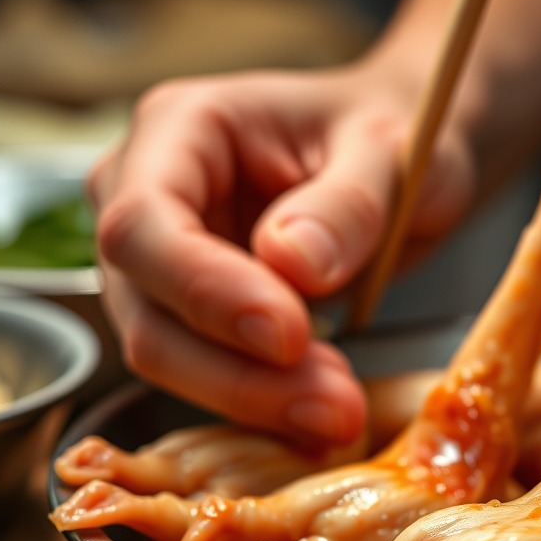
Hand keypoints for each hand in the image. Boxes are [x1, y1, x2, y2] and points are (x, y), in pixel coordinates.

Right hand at [88, 63, 475, 444]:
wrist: (395, 160)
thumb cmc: (390, 130)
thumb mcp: (389, 152)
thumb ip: (347, 202)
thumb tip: (291, 264)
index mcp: (180, 128)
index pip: (145, 225)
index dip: (207, 292)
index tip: (289, 336)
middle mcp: (148, 194)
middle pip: (146, 308)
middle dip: (236, 371)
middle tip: (335, 406)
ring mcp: (164, 259)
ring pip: (169, 354)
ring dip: (253, 397)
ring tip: (341, 410)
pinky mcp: (195, 311)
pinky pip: (208, 371)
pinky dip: (263, 401)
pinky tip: (321, 412)